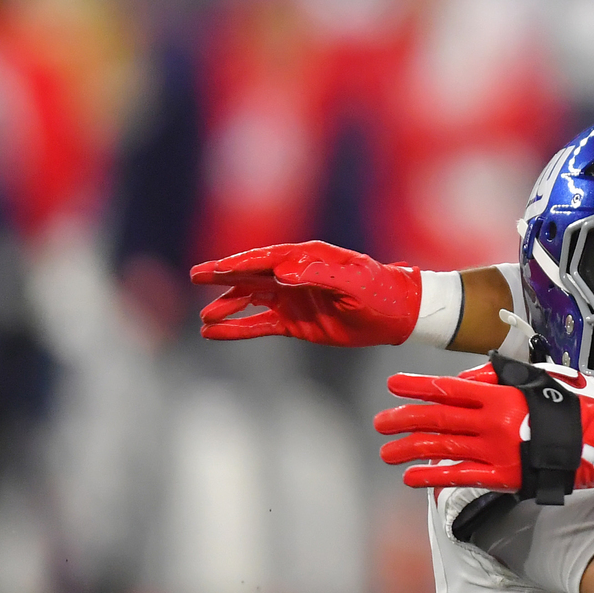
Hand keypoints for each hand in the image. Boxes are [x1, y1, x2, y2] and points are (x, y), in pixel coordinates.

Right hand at [191, 242, 421, 346]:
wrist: (398, 314)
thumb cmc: (380, 292)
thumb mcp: (354, 282)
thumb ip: (319, 276)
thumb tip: (282, 273)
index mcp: (308, 259)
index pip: (267, 259)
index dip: (240, 264)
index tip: (215, 270)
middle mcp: (294, 276)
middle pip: (251, 275)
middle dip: (223, 277)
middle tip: (195, 276)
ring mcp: (292, 299)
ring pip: (250, 301)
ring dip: (227, 306)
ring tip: (204, 317)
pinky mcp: (295, 323)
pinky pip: (260, 326)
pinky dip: (237, 330)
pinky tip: (213, 333)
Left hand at [375, 354, 593, 500]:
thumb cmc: (572, 407)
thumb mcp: (535, 379)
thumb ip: (496, 379)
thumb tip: (461, 384)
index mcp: (499, 394)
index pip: (447, 388)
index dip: (416, 386)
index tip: (392, 385)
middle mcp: (492, 421)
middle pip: (435, 419)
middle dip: (402, 420)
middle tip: (379, 423)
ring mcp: (495, 451)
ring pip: (440, 449)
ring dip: (408, 449)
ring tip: (387, 453)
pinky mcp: (504, 477)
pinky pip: (459, 477)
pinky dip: (432, 478)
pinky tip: (411, 478)